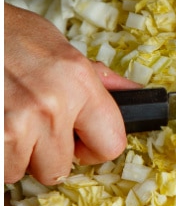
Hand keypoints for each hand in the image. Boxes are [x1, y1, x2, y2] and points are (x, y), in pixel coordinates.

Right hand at [5, 4, 140, 184]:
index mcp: (78, 83)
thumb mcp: (59, 47)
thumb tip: (133, 94)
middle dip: (44, 154)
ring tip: (6, 120)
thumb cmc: (6, 34)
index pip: (111, 145)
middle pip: (59, 168)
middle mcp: (50, 107)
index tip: (78, 139)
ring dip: (12, 154)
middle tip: (29, 126)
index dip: (92, 147)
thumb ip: (95, 78)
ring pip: (20, 171)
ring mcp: (15, 125)